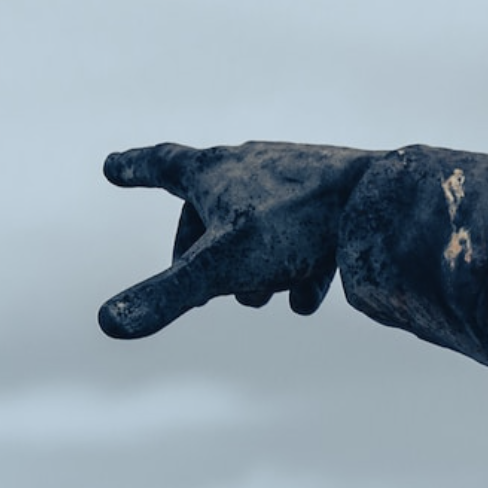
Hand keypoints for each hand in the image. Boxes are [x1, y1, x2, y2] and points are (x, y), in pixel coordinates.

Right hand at [99, 142, 375, 337]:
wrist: (380, 203)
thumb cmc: (294, 226)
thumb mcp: (220, 268)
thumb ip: (166, 296)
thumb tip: (107, 322)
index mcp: (216, 170)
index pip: (162, 165)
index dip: (135, 169)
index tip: (111, 166)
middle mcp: (253, 165)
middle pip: (209, 206)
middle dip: (200, 250)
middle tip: (198, 291)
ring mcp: (295, 179)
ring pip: (257, 224)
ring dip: (252, 266)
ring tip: (263, 299)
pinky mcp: (333, 200)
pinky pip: (304, 235)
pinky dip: (297, 268)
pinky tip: (306, 301)